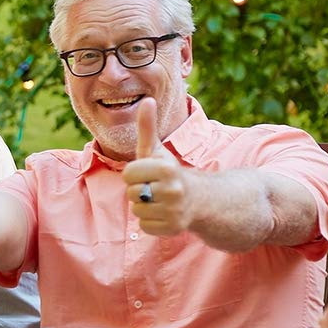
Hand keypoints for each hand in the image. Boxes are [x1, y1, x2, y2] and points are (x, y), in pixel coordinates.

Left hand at [123, 101, 191, 235]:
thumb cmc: (169, 171)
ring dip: (144, 206)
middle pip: (130, 193)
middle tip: (154, 188)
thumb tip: (146, 100)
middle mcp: (172, 190)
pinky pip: (145, 226)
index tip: (147, 173)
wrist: (199, 199)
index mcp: (166, 168)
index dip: (134, 174)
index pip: (128, 174)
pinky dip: (151, 221)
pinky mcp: (173, 228)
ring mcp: (174, 211)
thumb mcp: (157, 149)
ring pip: (137, 211)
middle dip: (138, 190)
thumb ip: (147, 127)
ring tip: (159, 200)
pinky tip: (163, 213)